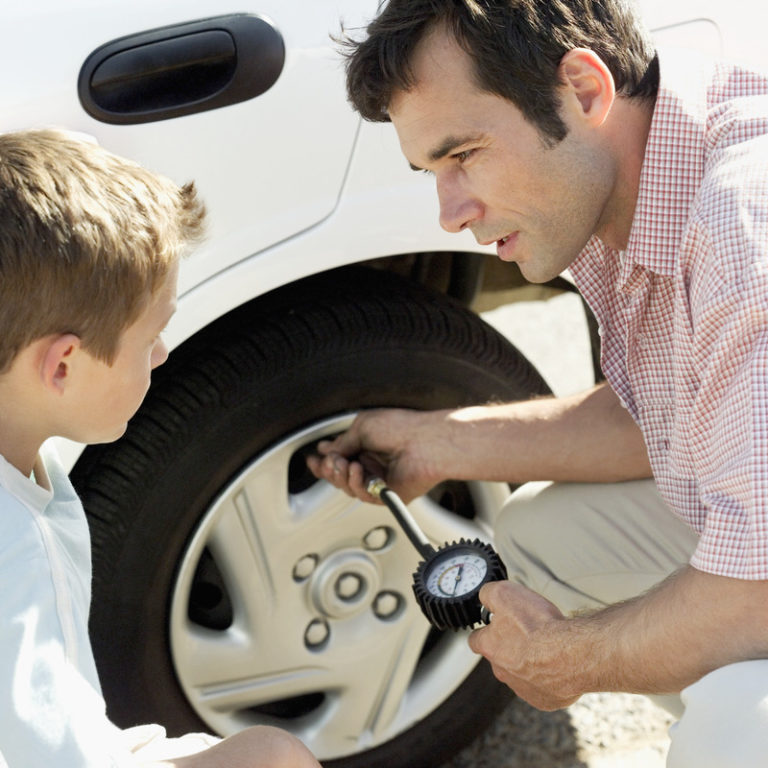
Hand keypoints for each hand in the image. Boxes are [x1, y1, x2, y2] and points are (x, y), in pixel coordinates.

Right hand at [305, 408, 448, 502]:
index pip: (340, 457)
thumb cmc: (401, 428)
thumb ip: (343, 442)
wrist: (425, 442)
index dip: (325, 460)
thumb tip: (329, 451)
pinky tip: (358, 471)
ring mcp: (380, 479)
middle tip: (328, 463)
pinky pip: (364, 496)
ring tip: (344, 465)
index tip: (314, 459)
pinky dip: (357, 484)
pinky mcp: (388, 494)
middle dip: (329, 470)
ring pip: (349, 488)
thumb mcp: (362, 427)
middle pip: (340, 475)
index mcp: (368, 444)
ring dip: (341, 476)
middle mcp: (373, 462)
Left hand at [468, 581, 583, 710]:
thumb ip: (488, 594)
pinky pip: (543, 687)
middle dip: (512, 645)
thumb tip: (484, 596)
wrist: (572, 655)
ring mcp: (524, 688)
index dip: (485, 630)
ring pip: (521, 673)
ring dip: (531, 661)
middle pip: (500, 658)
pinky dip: (549, 676)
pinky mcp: (545, 700)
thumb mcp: (504, 593)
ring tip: (547, 646)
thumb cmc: (540, 627)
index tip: (495, 624)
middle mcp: (503, 672)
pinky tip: (558, 663)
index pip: (476, 640)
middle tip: (529, 631)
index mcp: (490, 647)